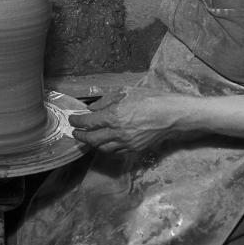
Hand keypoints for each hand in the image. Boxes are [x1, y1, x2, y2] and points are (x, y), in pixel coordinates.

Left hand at [69, 88, 185, 152]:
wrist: (171, 115)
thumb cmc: (150, 99)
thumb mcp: (126, 92)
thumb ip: (106, 100)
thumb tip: (92, 109)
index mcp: (114, 115)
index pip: (88, 122)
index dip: (77, 121)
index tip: (72, 119)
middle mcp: (118, 132)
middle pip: (92, 139)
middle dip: (80, 136)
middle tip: (75, 132)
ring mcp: (126, 142)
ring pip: (102, 148)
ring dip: (92, 144)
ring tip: (89, 138)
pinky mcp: (134, 149)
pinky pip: (115, 152)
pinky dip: (106, 148)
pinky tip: (105, 143)